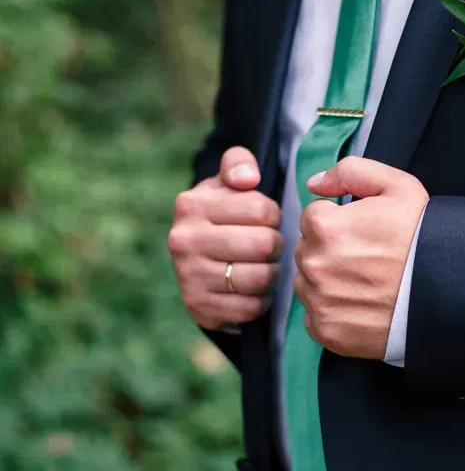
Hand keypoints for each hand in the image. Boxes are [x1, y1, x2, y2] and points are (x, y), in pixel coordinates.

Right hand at [168, 147, 282, 329]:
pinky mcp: (198, 306)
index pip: (261, 209)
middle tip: (268, 246)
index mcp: (191, 204)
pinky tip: (253, 289)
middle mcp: (183, 239)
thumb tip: (248, 179)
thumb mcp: (226, 184)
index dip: (273, 215)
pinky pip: (251, 307)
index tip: (265, 219)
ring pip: (260, 277)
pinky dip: (260, 299)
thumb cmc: (221, 217)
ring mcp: (188, 276)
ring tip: (263, 266)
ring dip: (271, 273)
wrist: (195, 266)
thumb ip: (238, 164)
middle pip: (264, 244)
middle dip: (275, 245)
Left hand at [294, 156, 427, 359]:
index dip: (338, 221)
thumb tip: (315, 183)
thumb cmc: (424, 238)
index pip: (312, 217)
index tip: (361, 232)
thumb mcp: (398, 187)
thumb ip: (350, 171)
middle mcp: (314, 265)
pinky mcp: (327, 331)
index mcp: (325, 226)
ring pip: (308, 283)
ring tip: (364, 282)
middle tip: (365, 258)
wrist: (449, 291)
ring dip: (327, 281)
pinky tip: (361, 305)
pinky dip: (332, 312)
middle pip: (306, 250)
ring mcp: (319, 301)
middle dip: (329, 250)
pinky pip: (316, 316)